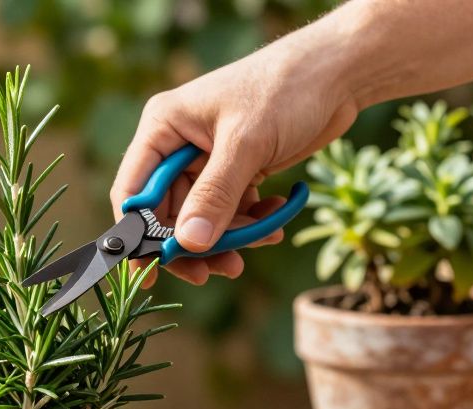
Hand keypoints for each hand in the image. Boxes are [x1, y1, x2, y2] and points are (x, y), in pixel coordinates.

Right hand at [114, 33, 359, 286]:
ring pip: (203, 218)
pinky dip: (250, 223)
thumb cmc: (285, 89)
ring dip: (228, 238)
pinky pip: (231, 211)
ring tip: (257, 245)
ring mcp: (207, 159)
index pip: (134, 191)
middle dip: (193, 243)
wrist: (338, 72)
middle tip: (214, 272)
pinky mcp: (236, 170)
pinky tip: (274, 224)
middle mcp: (178, 145)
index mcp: (164, 128)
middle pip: (168, 213)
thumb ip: (215, 195)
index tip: (153, 270)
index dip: (138, 234)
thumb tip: (189, 245)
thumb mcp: (246, 143)